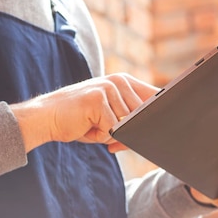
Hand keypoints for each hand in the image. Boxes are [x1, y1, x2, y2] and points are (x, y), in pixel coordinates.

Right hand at [10, 73, 157, 152]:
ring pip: (125, 126)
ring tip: (89, 124)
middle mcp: (119, 81)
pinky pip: (110, 131)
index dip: (160, 114)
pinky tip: (84, 126)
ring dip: (108, 134)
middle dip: (128, 132)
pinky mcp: (98, 100)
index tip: (171, 120)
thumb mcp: (109, 117)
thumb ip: (130, 120)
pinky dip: (98, 136)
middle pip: (141, 117)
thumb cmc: (79, 120)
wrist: (46, 117)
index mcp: (124, 81)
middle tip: (102, 130)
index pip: (154, 97)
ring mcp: (108, 88)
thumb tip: (151, 130)